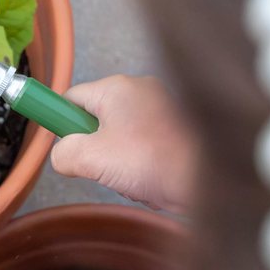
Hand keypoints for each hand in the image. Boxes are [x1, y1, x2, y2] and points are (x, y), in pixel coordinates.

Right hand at [50, 76, 197, 214]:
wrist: (208, 181)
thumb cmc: (153, 162)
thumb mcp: (91, 158)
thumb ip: (63, 153)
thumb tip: (61, 155)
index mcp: (117, 88)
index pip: (71, 98)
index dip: (61, 122)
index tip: (64, 145)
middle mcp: (140, 91)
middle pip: (95, 119)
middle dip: (94, 149)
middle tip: (102, 167)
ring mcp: (160, 109)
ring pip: (118, 137)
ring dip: (117, 162)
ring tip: (131, 177)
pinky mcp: (175, 129)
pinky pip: (141, 146)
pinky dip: (139, 166)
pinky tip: (148, 180)